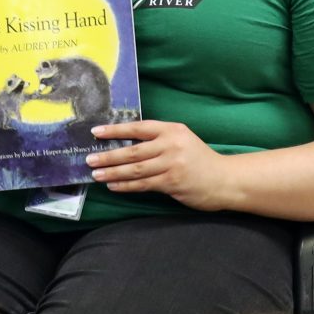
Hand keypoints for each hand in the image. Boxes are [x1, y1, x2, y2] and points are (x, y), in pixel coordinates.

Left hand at [88, 119, 236, 208]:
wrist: (225, 180)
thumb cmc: (200, 161)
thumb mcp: (182, 141)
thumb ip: (159, 141)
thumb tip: (126, 145)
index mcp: (173, 130)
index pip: (138, 127)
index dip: (115, 130)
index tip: (96, 132)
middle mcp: (172, 144)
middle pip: (133, 150)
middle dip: (108, 156)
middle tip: (89, 159)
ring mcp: (172, 164)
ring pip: (135, 169)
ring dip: (113, 173)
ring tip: (96, 174)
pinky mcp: (172, 182)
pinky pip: (143, 184)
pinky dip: (126, 186)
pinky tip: (114, 186)